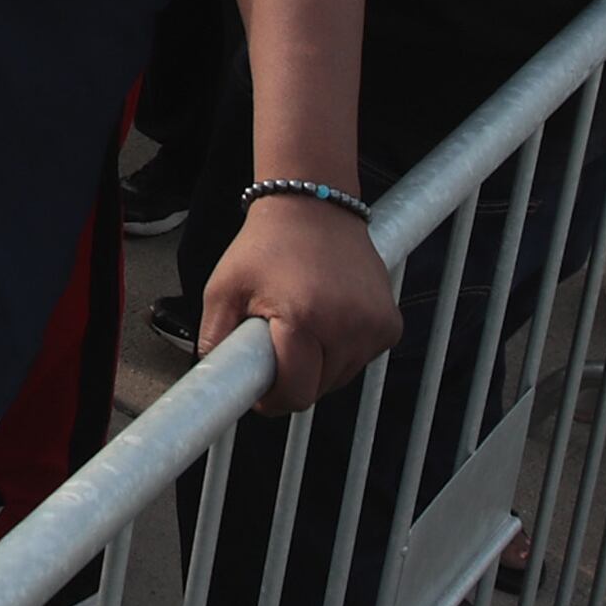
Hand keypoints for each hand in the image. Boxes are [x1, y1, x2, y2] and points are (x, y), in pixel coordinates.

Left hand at [201, 194, 399, 414]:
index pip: (295, 393)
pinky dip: (344, 350)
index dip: (272, 398)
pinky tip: (329, 317)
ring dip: (320, 365)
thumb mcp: (222, 288)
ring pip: (341, 377)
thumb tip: (216, 383)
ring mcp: (374, 325)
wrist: (314, 206)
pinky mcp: (391, 323)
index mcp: (304, 318)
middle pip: (318, 388)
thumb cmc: (265, 246)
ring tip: (301, 322)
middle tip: (275, 342)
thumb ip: (213, 338)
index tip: (260, 388)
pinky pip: (362, 358)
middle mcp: (347, 325)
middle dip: (294, 377)